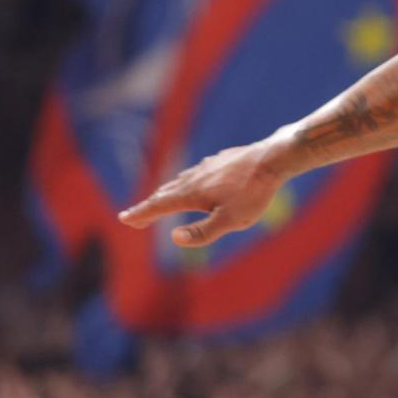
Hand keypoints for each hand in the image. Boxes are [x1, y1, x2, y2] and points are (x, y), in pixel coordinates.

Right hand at [118, 135, 293, 245]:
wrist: (273, 158)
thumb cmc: (254, 192)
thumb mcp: (231, 220)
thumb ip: (203, 232)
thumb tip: (174, 238)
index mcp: (192, 193)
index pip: (159, 206)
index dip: (141, 214)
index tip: (124, 219)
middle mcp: (194, 178)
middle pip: (165, 193)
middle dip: (149, 207)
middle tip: (134, 216)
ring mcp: (206, 167)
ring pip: (179, 182)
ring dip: (165, 194)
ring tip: (158, 201)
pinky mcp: (219, 161)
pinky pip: (194, 174)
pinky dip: (184, 183)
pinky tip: (191, 183)